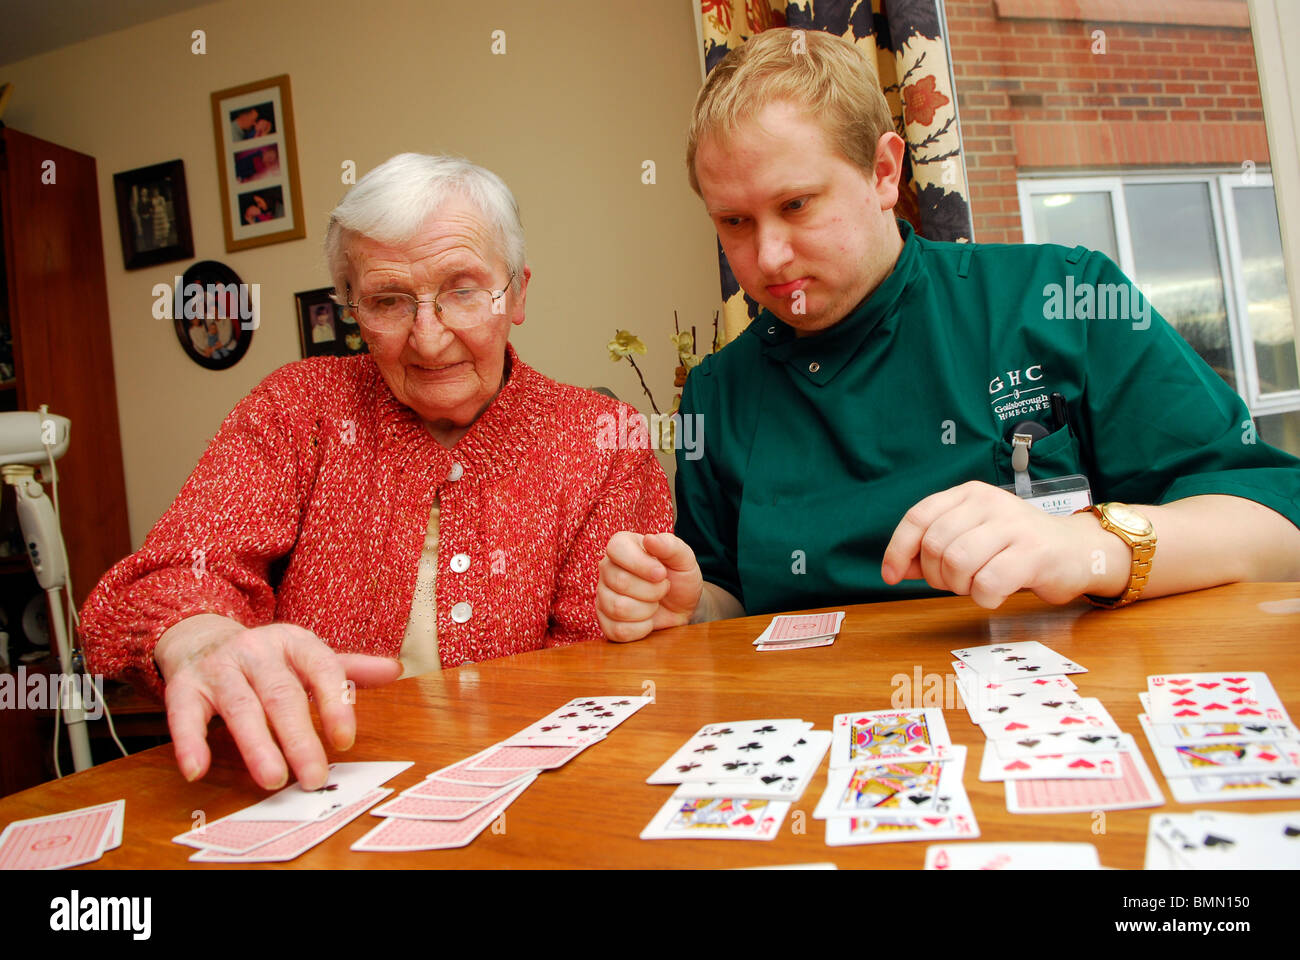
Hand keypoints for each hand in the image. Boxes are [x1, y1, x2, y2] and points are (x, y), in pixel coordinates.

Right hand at [154, 615, 401, 789]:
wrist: (202, 637)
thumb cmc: (267, 658)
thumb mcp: (307, 655)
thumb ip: (348, 669)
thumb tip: (395, 670)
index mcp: (294, 641)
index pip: (321, 668)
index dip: (335, 703)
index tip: (345, 740)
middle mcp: (257, 651)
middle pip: (281, 695)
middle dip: (299, 737)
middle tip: (315, 776)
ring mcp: (220, 667)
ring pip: (240, 707)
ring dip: (257, 745)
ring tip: (274, 778)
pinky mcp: (185, 686)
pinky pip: (185, 715)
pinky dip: (190, 743)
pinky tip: (197, 770)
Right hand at [596, 532, 702, 641]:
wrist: (683, 607)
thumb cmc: (680, 578)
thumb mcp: (684, 559)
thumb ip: (671, 546)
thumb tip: (649, 538)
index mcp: (622, 546)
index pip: (616, 549)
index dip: (641, 564)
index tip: (662, 573)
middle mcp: (607, 569)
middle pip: (620, 582)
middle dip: (652, 590)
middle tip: (663, 588)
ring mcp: (603, 596)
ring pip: (618, 608)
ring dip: (647, 610)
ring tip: (655, 603)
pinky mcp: (605, 622)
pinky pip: (617, 630)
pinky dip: (641, 629)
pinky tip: (648, 620)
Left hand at [881, 481, 1121, 608]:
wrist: (1078, 551)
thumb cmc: (1017, 548)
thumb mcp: (972, 538)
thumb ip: (934, 550)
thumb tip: (896, 568)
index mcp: (969, 494)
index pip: (919, 516)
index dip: (898, 548)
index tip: (891, 575)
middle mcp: (990, 503)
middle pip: (936, 544)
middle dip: (937, 575)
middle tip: (956, 583)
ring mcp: (1013, 525)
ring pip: (958, 562)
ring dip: (960, 587)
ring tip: (977, 586)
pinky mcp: (1034, 552)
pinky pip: (988, 582)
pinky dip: (984, 598)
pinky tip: (995, 594)